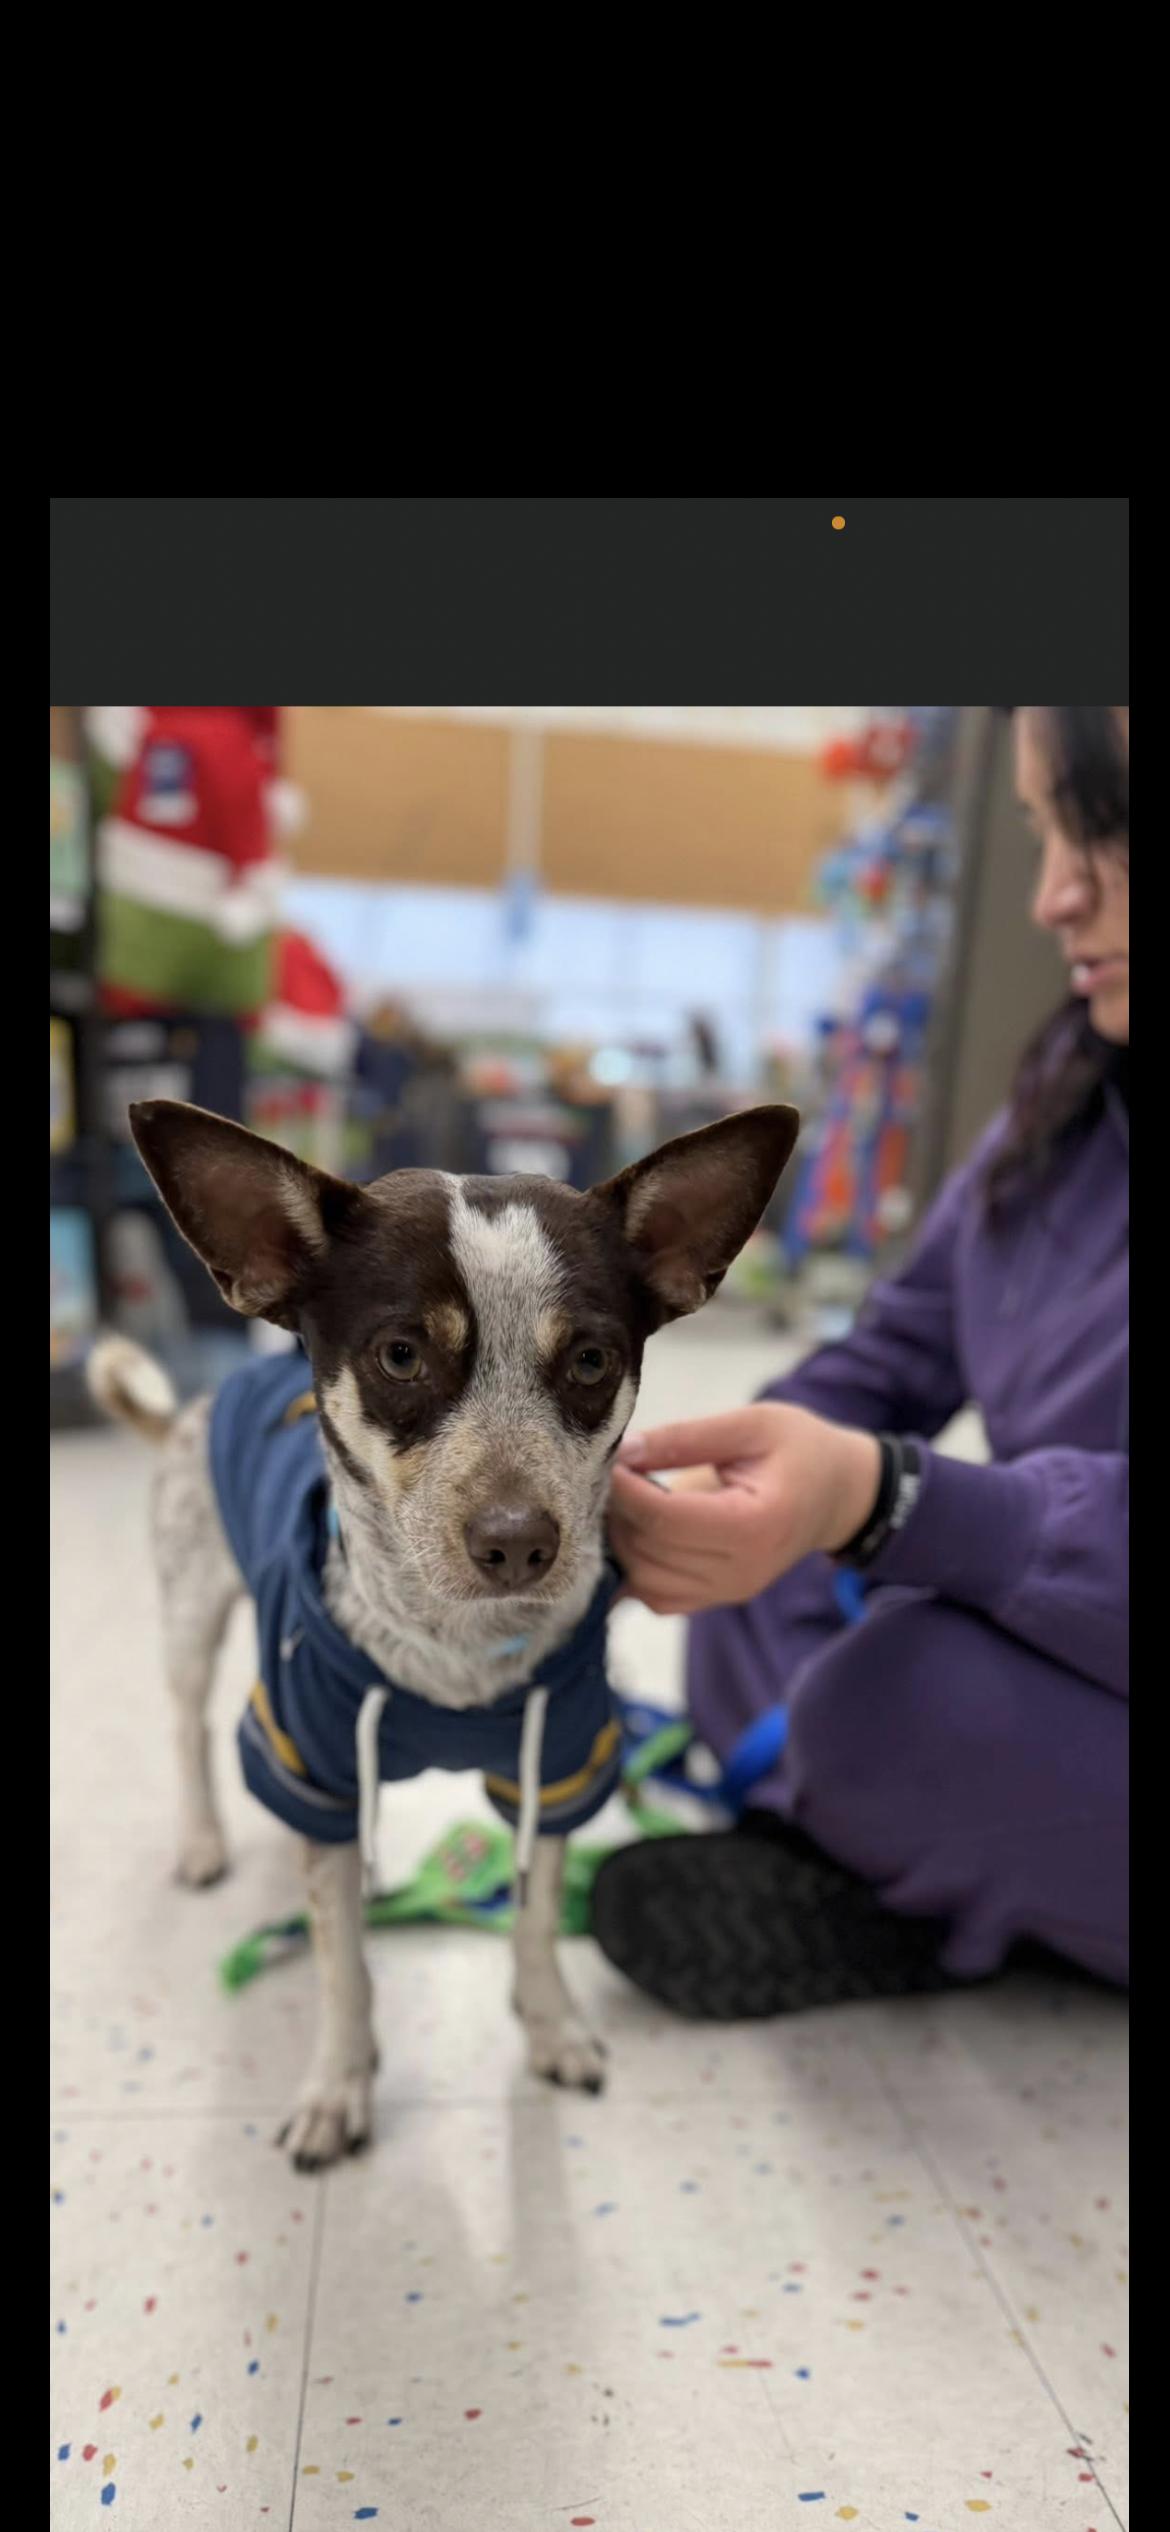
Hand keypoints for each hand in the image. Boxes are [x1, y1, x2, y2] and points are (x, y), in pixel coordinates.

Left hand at [608, 1404, 881, 1616]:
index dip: (625, 1491)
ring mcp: (730, 1591)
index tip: (605, 1460)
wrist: (838, 1493)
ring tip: (625, 1498)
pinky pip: (657, 1598)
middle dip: (618, 1513)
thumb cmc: (800, 1450)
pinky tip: (637, 1529)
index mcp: (756, 1524)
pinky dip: (635, 1568)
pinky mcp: (718, 1598)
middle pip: (650, 1552)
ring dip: (622, 1541)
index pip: (667, 1520)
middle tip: (610, 1472)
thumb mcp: (752, 1424)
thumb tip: (623, 1451)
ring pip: (645, 1580)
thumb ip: (686, 1437)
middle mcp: (743, 1570)